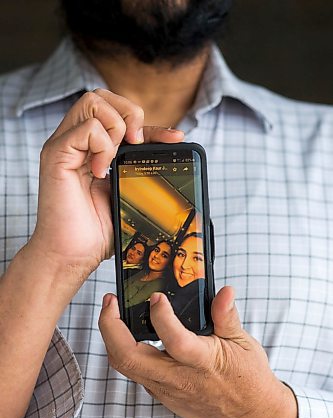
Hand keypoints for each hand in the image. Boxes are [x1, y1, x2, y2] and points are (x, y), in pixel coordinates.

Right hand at [30, 89, 183, 277]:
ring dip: (116, 127)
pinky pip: (87, 128)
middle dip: (130, 113)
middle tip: (137, 143)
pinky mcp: (56, 155)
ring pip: (93, 101)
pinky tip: (101, 172)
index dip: (150, 123)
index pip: (120, 117)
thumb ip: (136, 168)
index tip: (175, 138)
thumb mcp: (125, 193)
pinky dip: (103, 146)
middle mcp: (76, 142)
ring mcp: (65, 146)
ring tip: (113, 161)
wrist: (72, 255)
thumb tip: (168, 148)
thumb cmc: (94, 231)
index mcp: (91, 149)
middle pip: (102, 95)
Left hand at [99, 286, 297, 417]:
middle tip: (110, 301)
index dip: (162, 317)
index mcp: (202, 363)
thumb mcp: (243, 343)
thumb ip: (227, 316)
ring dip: (112, 337)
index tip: (156, 296)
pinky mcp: (162, 395)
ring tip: (113, 312)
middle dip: (110, 327)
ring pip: (126, 366)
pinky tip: (129, 332)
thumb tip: (224, 291)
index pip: (175, 341)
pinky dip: (126, 350)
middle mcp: (179, 379)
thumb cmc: (249, 380)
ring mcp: (167, 390)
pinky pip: (135, 372)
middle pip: (129, 358)